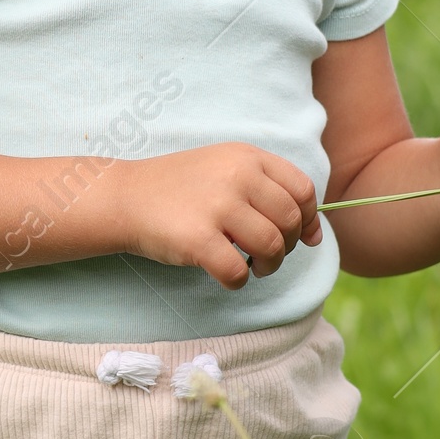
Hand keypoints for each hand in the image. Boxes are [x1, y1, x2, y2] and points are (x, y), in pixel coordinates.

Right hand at [111, 143, 321, 287]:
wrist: (124, 196)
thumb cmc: (180, 188)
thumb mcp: (225, 168)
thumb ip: (269, 191)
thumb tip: (315, 236)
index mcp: (247, 156)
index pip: (302, 189)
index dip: (307, 218)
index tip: (298, 236)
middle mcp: (236, 176)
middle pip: (288, 220)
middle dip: (286, 246)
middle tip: (267, 256)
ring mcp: (216, 206)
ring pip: (271, 246)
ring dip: (268, 266)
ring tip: (252, 267)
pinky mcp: (197, 239)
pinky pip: (238, 272)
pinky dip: (238, 281)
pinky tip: (227, 275)